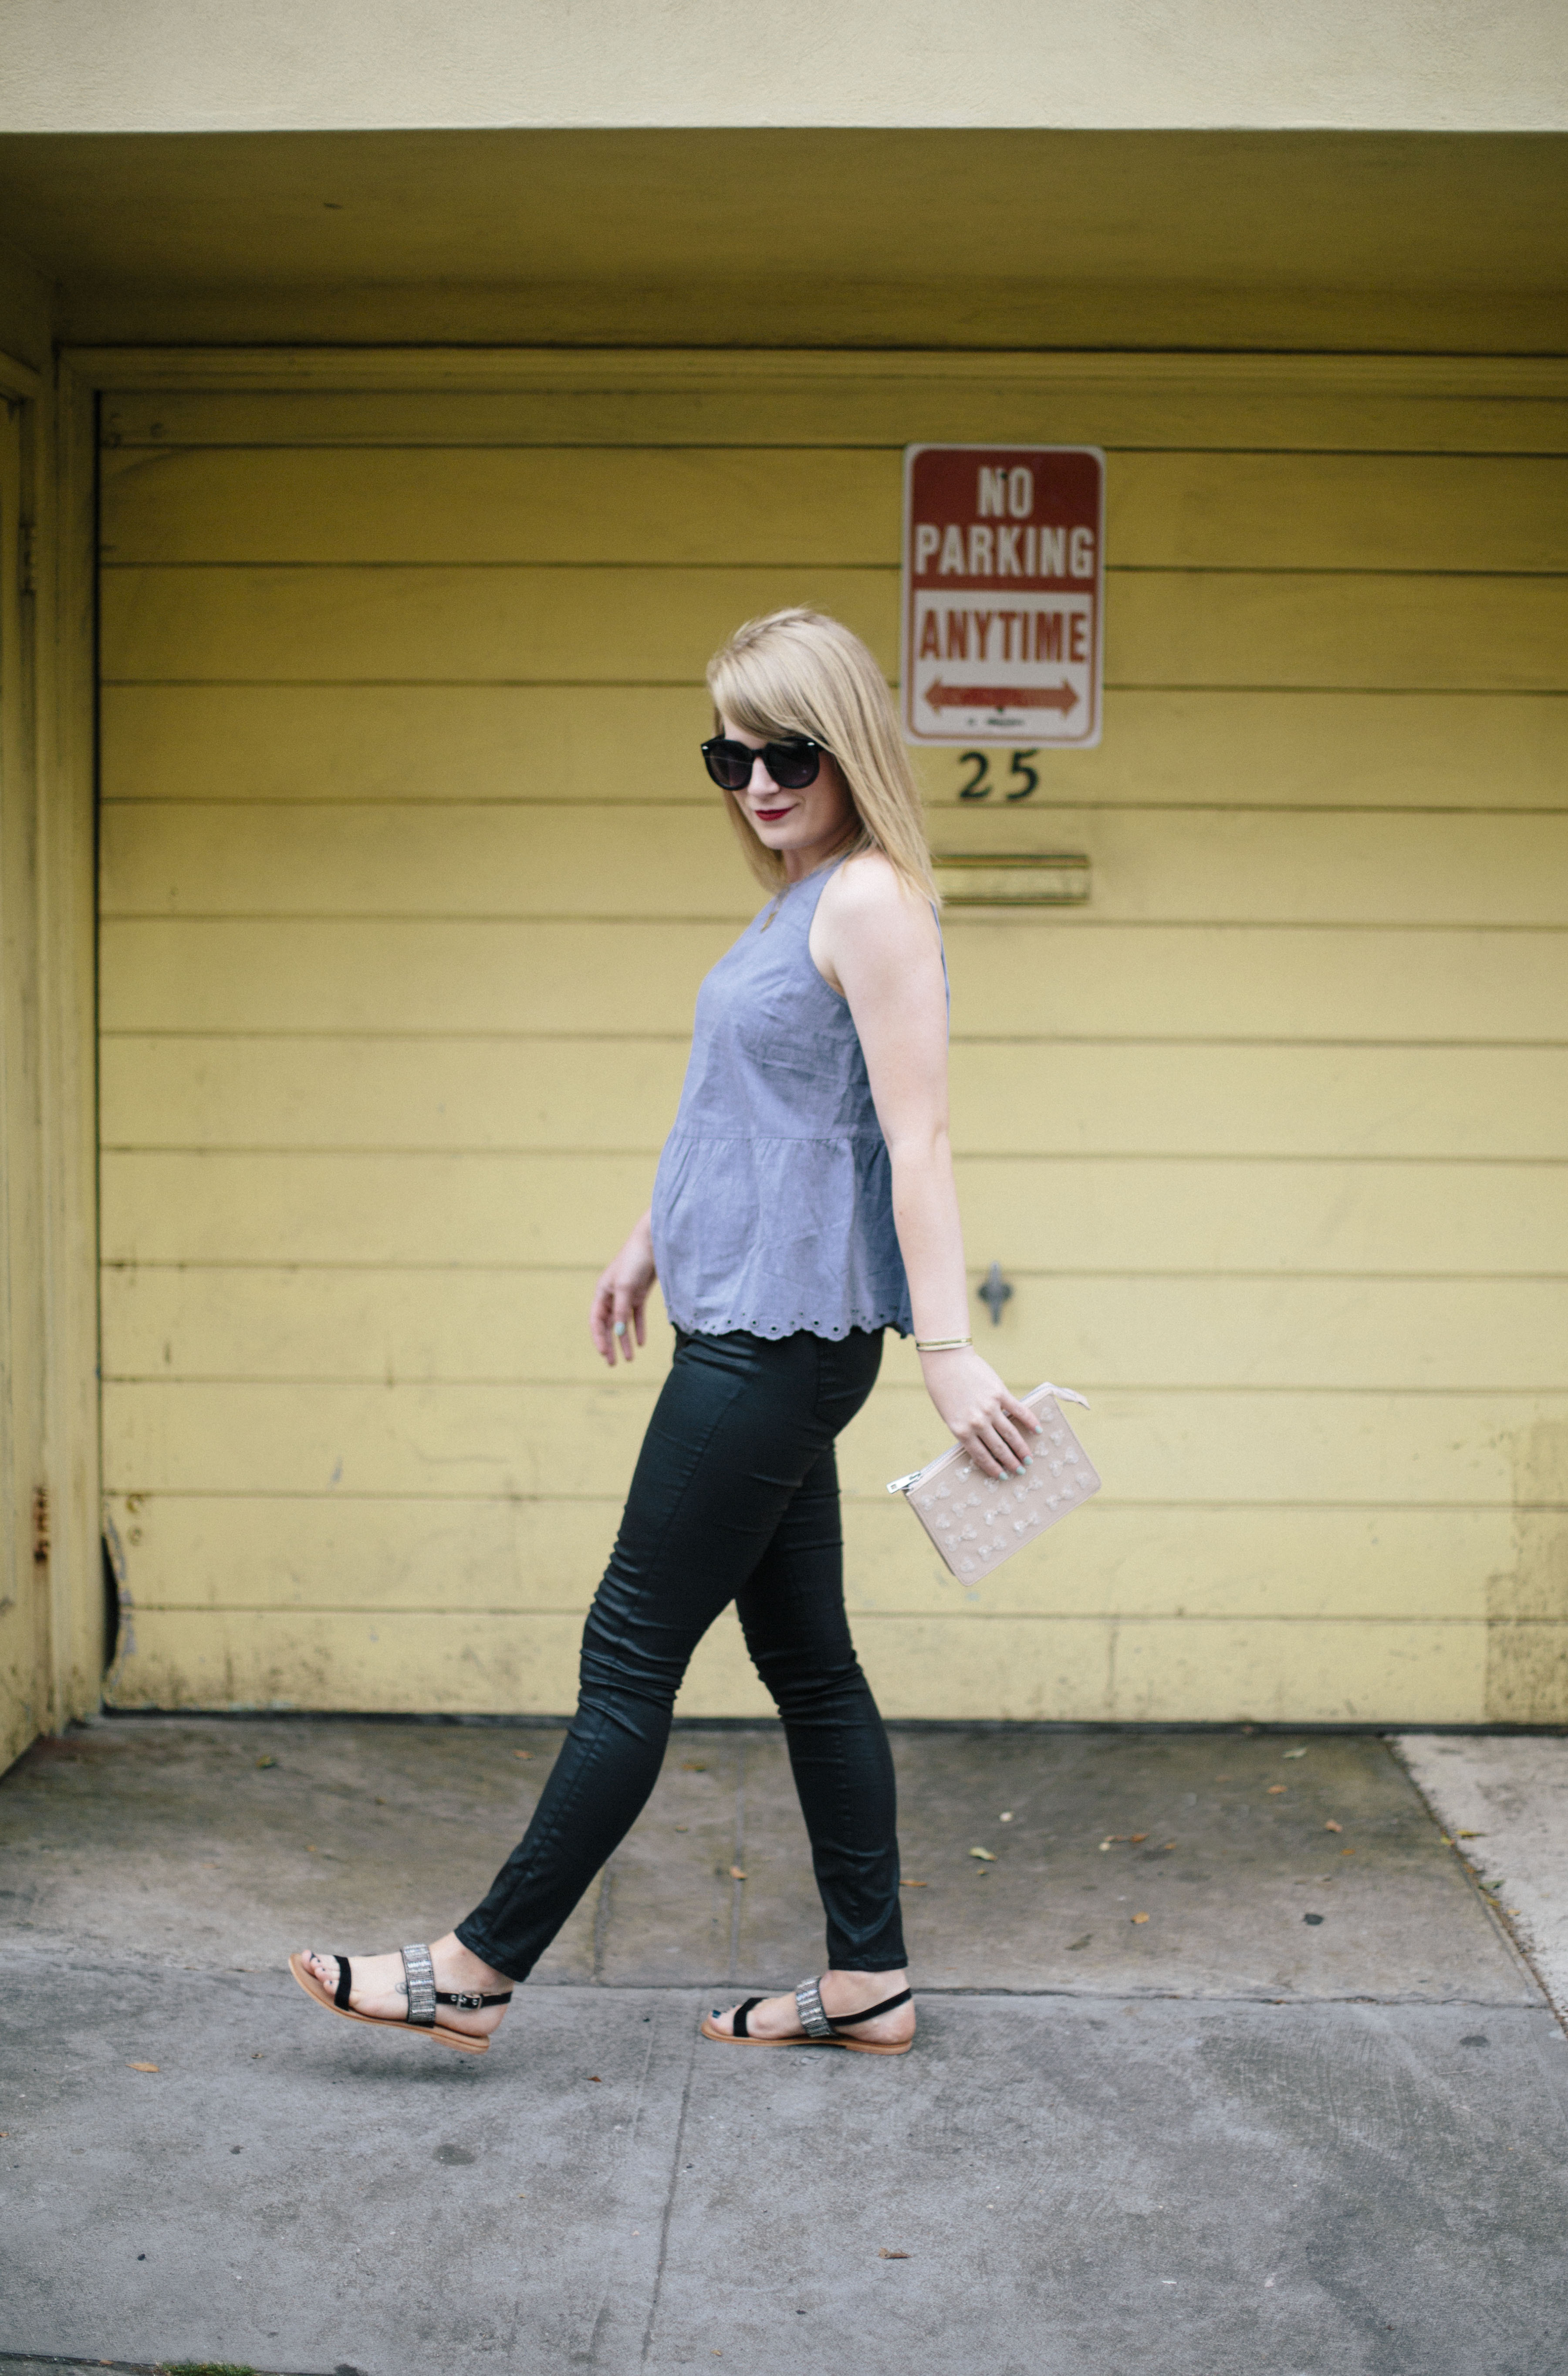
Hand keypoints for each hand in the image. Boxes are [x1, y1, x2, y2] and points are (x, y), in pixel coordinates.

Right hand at [590, 1214, 656, 1366]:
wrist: (654, 1243)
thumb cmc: (635, 1261)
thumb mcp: (626, 1287)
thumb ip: (621, 1311)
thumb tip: (618, 1333)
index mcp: (602, 1292)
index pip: (597, 1321)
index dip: (599, 1338)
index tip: (605, 1353)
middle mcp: (612, 1295)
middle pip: (609, 1325)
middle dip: (611, 1344)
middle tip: (613, 1364)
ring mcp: (627, 1295)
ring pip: (623, 1323)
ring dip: (625, 1340)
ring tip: (630, 1359)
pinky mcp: (640, 1294)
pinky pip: (637, 1316)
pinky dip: (638, 1329)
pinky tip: (641, 1343)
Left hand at [918, 1346, 1040, 1478]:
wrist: (946, 1362)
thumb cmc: (944, 1390)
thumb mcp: (950, 1416)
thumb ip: (965, 1429)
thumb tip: (984, 1443)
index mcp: (961, 1430)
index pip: (981, 1455)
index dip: (994, 1467)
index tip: (1003, 1476)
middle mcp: (977, 1422)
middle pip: (999, 1447)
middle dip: (1011, 1462)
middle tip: (1021, 1470)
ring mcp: (990, 1408)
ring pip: (1010, 1433)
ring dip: (1021, 1448)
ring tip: (1029, 1458)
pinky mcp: (1000, 1393)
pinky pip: (1018, 1411)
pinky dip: (1029, 1421)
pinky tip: (1037, 1430)